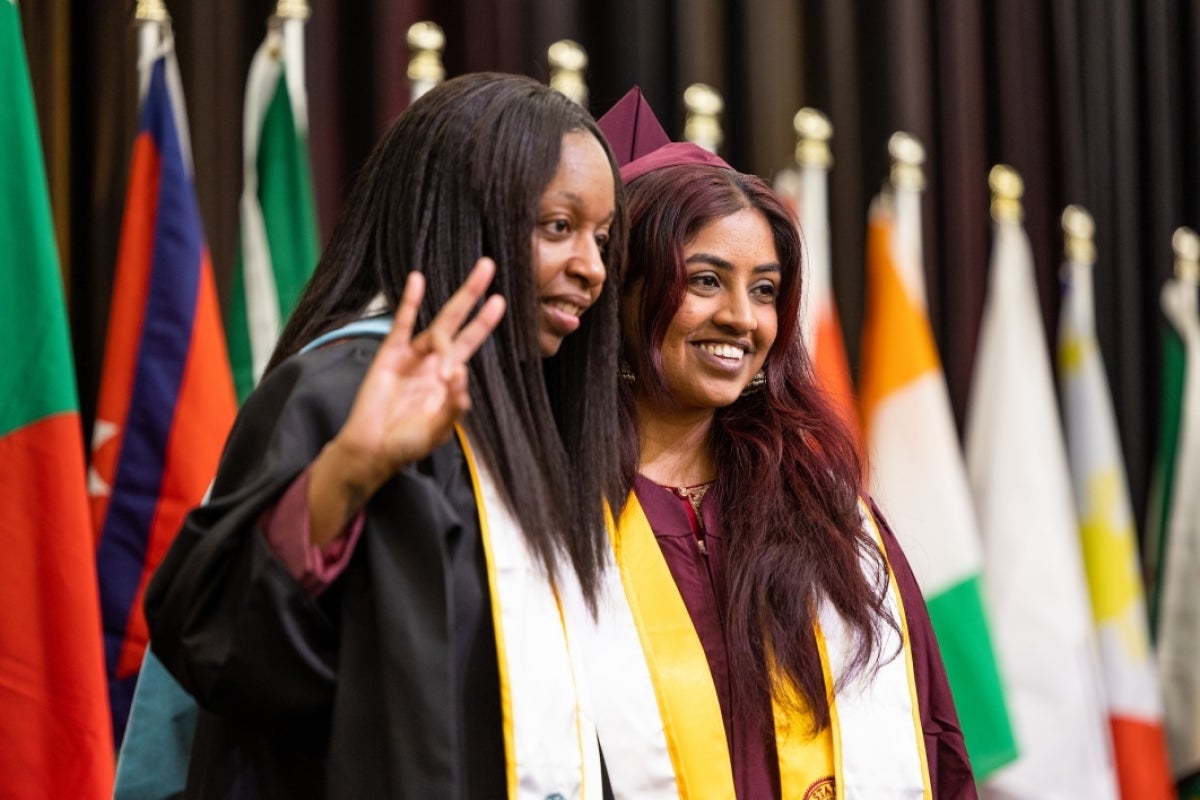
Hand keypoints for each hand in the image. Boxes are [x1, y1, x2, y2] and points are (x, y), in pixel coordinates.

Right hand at [308, 258, 505, 543]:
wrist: (373, 449)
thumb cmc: (408, 443)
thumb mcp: (440, 429)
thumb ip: (454, 405)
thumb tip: (460, 373)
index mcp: (449, 378)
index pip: (471, 343)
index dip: (484, 323)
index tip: (499, 301)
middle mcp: (433, 361)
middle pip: (458, 322)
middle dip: (473, 295)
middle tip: (488, 266)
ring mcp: (412, 356)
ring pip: (438, 325)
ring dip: (456, 307)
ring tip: (469, 297)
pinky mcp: (390, 354)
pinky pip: (402, 324)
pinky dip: (410, 302)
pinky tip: (417, 280)